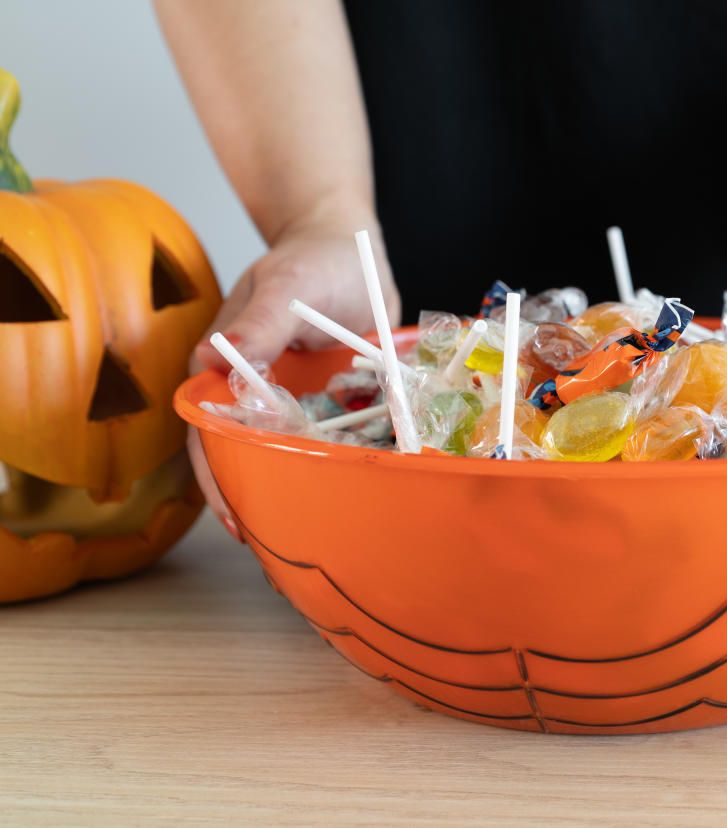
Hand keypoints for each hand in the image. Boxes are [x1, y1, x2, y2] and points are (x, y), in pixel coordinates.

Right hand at [188, 219, 399, 540]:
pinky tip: (357, 498)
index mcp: (226, 368)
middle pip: (246, 456)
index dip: (216, 477)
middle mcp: (257, 392)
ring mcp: (297, 401)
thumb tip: (215, 355)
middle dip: (256, 502)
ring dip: (299, 493)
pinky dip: (341, 468)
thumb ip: (259, 321)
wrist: (351, 248)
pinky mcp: (335, 403)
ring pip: (290, 456)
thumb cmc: (311, 260)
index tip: (235, 517)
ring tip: (314, 539)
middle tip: (277, 550)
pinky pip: (334, 441)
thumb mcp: (286, 285)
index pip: (208, 431)